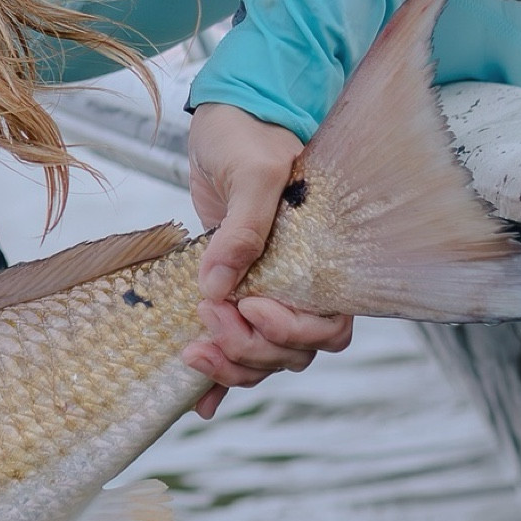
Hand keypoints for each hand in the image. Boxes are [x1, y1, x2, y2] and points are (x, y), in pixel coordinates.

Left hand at [183, 102, 351, 419]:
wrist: (224, 121)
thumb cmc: (251, 137)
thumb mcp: (254, 171)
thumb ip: (243, 227)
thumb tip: (218, 285)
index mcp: (322, 260)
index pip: (328, 325)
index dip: (292, 331)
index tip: (251, 306)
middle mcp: (300, 284)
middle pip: (294, 351)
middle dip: (250, 346)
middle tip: (209, 312)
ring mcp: (268, 292)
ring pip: (266, 358)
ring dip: (232, 365)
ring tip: (192, 348)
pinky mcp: (234, 295)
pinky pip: (235, 348)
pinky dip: (219, 380)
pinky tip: (198, 399)